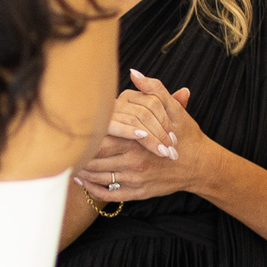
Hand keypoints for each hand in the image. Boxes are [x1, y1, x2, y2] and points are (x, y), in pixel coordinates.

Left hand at [73, 72, 202, 203]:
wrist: (201, 165)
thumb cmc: (186, 136)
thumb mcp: (174, 110)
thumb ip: (154, 90)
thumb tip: (134, 72)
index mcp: (137, 140)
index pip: (98, 140)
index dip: (82, 138)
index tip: (73, 133)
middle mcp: (133, 162)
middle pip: (94, 160)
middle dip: (77, 156)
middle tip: (64, 150)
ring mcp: (135, 180)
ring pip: (98, 178)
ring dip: (82, 172)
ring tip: (70, 165)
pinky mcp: (138, 193)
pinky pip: (108, 194)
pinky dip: (93, 189)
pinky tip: (84, 182)